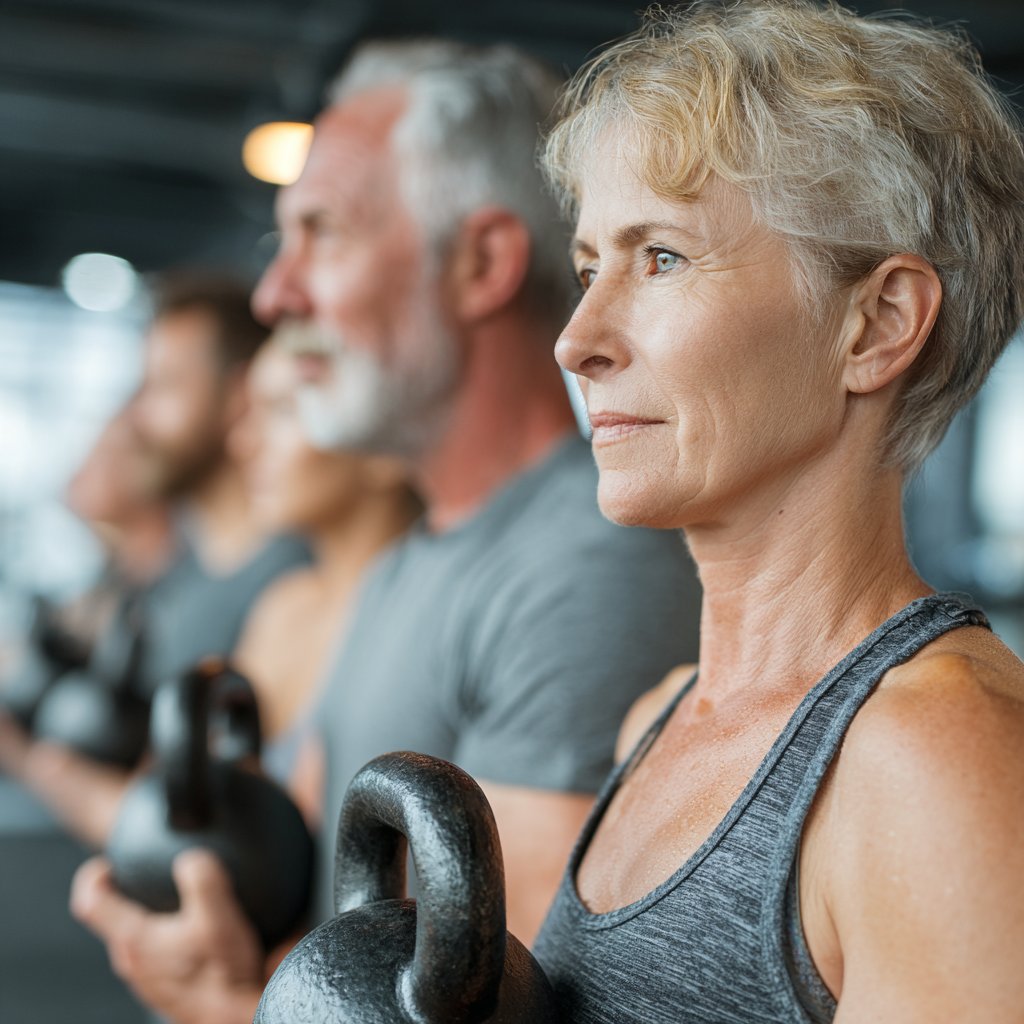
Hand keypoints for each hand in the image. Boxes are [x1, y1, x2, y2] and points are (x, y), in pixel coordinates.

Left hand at [71, 849, 265, 1023]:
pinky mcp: (162, 986)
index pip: (90, 900)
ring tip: (175, 896)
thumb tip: (191, 857)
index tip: (112, 859)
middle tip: (148, 870)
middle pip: (109, 916)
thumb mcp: (218, 915)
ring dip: (146, 912)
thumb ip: (202, 878)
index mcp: (135, 939)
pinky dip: (163, 932)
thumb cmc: (223, 976)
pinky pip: (152, 951)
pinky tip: (194, 930)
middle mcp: (131, 961)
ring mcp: (145, 977)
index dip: (93, 872)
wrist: (236, 1019)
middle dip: (125, 888)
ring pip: (133, 935)